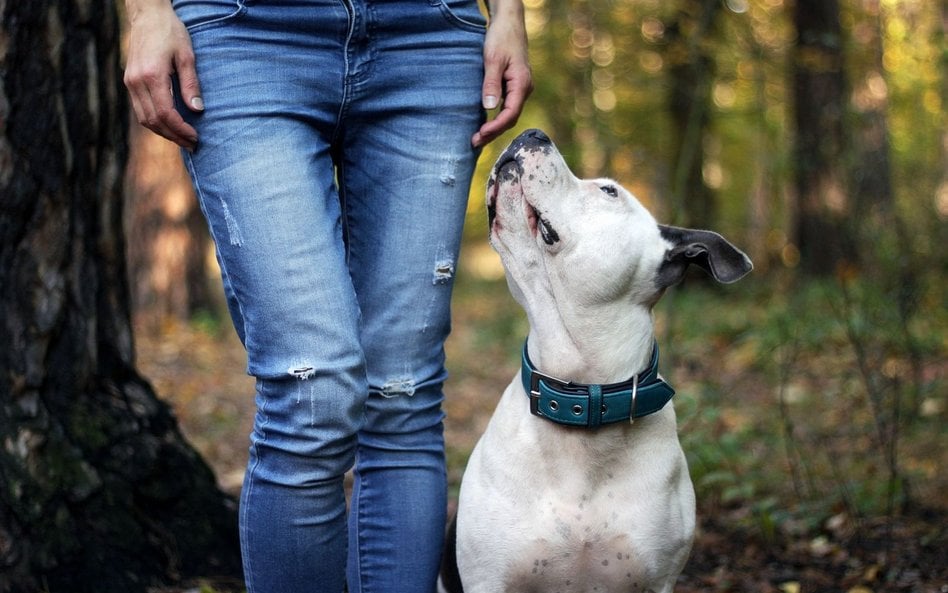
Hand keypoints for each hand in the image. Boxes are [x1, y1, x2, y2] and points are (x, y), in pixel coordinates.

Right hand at [123, 0, 203, 149]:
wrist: (147, 15)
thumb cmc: (171, 32)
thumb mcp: (187, 56)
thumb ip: (191, 84)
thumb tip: (197, 110)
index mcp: (152, 75)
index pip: (165, 113)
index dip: (180, 129)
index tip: (195, 137)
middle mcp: (136, 82)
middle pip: (153, 120)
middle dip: (173, 136)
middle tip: (192, 144)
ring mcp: (130, 82)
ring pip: (144, 118)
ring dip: (163, 132)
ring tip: (182, 138)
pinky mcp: (129, 81)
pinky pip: (140, 109)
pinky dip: (155, 121)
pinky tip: (170, 125)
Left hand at [471, 0, 532, 147]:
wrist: (509, 22)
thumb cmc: (501, 38)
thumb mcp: (493, 59)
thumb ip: (491, 84)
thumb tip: (489, 107)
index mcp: (522, 84)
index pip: (510, 114)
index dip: (496, 127)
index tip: (481, 134)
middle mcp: (524, 89)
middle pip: (510, 118)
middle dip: (493, 132)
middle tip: (474, 142)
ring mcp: (520, 88)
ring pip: (508, 114)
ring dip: (494, 127)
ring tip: (477, 138)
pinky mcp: (513, 86)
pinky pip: (507, 107)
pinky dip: (496, 118)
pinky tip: (484, 124)